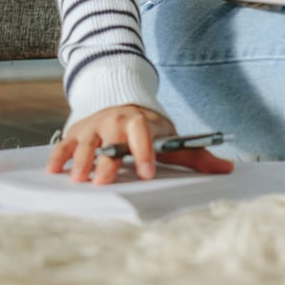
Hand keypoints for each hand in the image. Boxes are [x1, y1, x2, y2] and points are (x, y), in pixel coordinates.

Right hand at [46, 104, 233, 184]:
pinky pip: (65, 143)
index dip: (145, 152)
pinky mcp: (76, 132)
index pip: (143, 133)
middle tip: (104, 181)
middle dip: (107, 160)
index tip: (147, 173)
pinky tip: (55, 171)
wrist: (122, 102)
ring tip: (79, 179)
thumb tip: (228, 168)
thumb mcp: (171, 139)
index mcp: (141, 122)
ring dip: (82, 160)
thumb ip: (196, 156)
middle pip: (111, 139)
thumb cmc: (150, 130)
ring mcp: (94, 126)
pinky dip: (59, 156)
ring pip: (86, 142)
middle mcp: (116, 121)